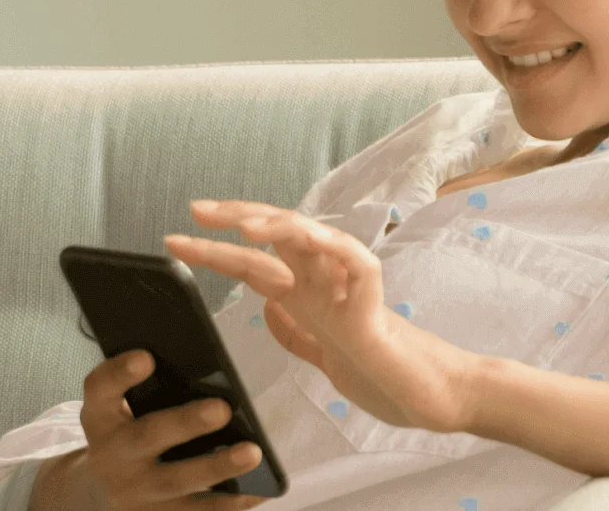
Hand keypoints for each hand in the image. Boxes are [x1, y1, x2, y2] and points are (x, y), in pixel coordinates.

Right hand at [44, 350, 267, 510]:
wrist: (99, 496)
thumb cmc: (124, 438)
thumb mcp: (118, 414)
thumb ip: (148, 392)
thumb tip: (211, 373)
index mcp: (102, 418)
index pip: (100, 389)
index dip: (120, 373)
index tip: (146, 357)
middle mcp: (112, 455)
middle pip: (147, 436)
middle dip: (185, 422)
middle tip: (221, 409)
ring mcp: (135, 490)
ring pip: (177, 480)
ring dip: (216, 467)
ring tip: (252, 452)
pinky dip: (230, 501)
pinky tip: (259, 489)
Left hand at [167, 200, 493, 433]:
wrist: (433, 399)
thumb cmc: (384, 376)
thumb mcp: (323, 357)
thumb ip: (296, 332)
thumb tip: (266, 308)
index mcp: (310, 297)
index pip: (255, 262)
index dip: (215, 250)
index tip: (175, 239)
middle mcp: (327, 285)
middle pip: (278, 238)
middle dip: (236, 220)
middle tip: (196, 210)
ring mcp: (351, 291)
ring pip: (315, 240)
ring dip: (279, 226)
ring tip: (245, 224)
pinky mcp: (376, 308)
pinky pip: (358, 265)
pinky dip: (335, 247)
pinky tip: (310, 237)